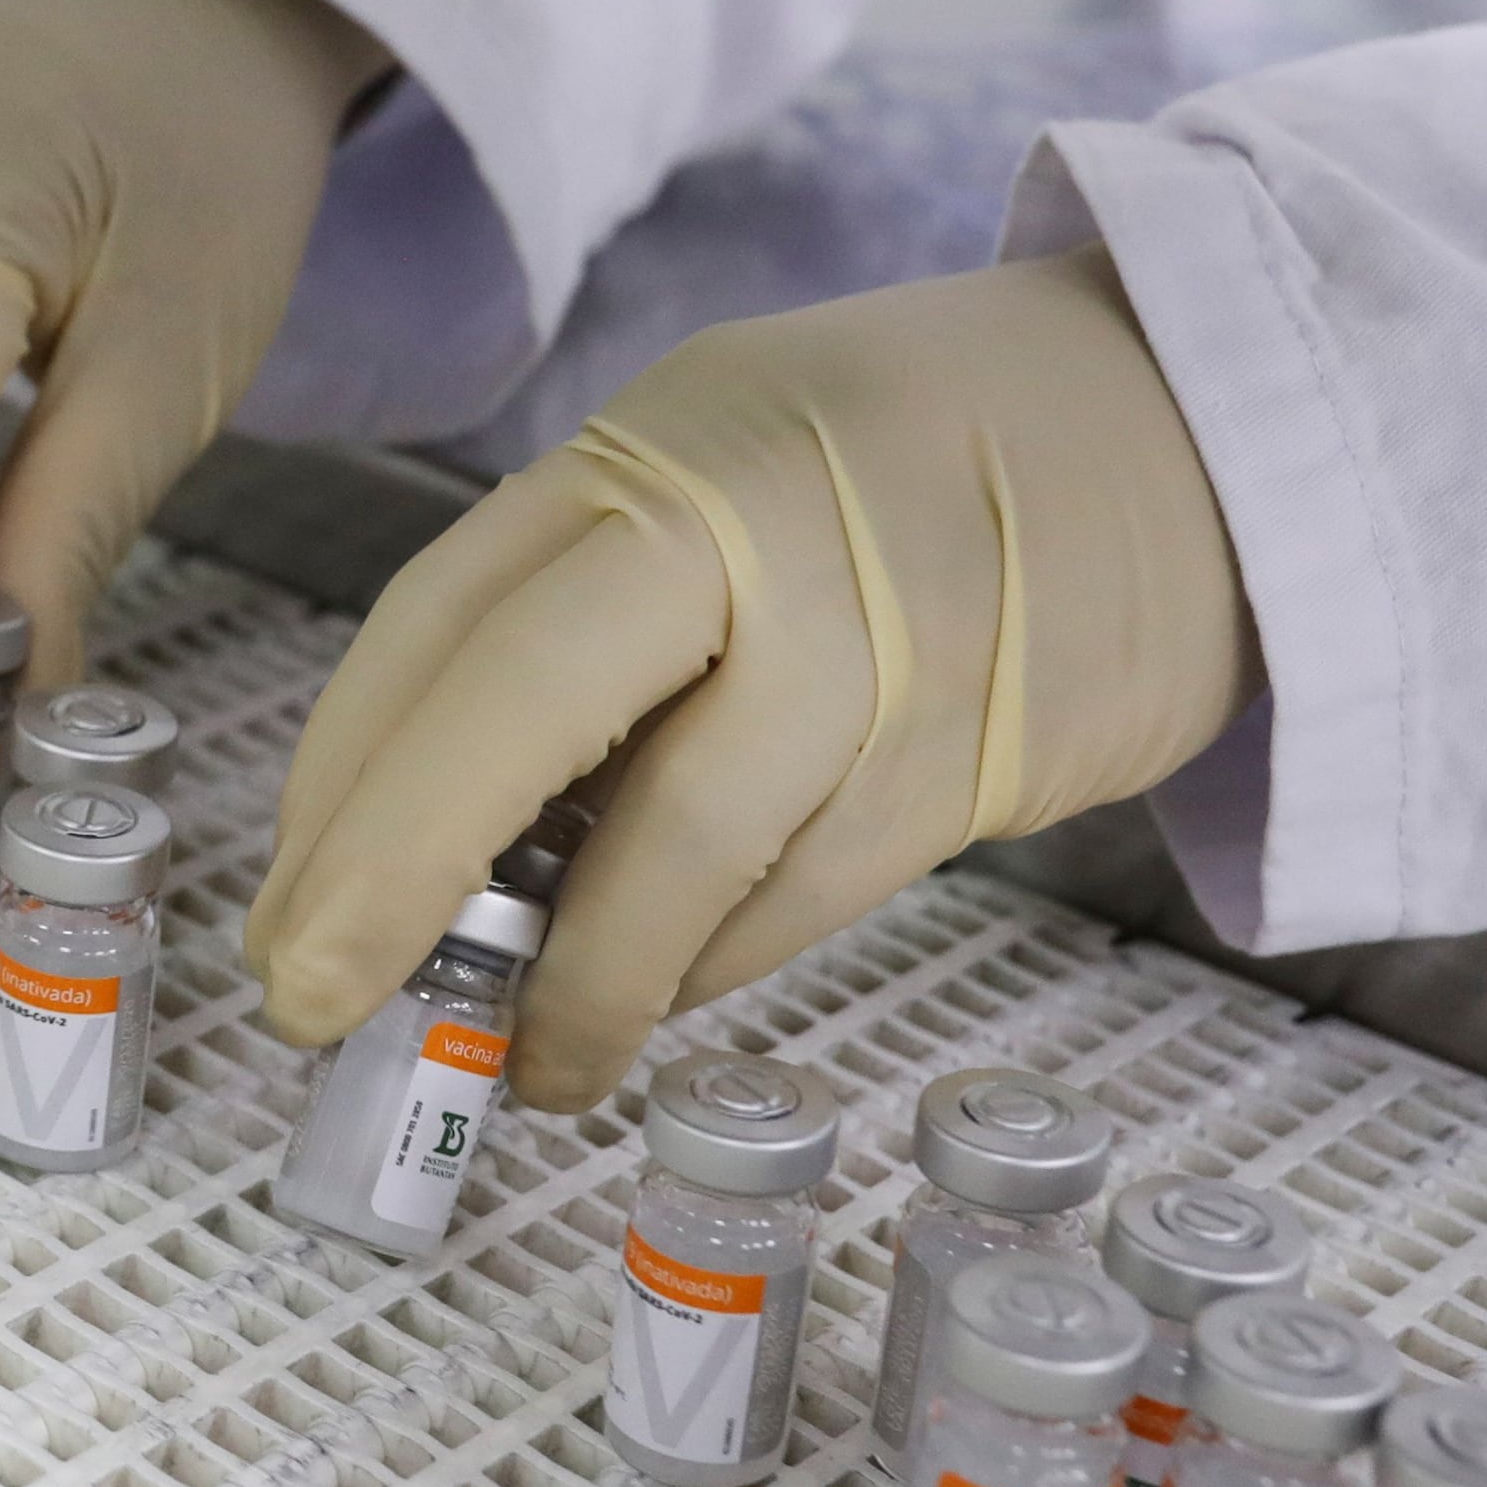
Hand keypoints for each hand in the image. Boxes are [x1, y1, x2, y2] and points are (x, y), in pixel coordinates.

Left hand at [248, 247, 1256, 1111]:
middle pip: (520, 704)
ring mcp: (876, 646)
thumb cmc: (920, 455)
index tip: (284, 913)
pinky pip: (803, 899)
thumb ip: (588, 609)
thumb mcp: (728, 458)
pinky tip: (657, 1000)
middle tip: (316, 1005)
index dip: (342, 782)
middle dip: (395, 871)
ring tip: (519, 1060)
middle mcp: (754, 530)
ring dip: (578, 983)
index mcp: (658, 450)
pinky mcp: (977, 757)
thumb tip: (424, 822)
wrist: (1201, 426)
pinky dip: (709, 968)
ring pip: (678, 850)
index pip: (443, 617)